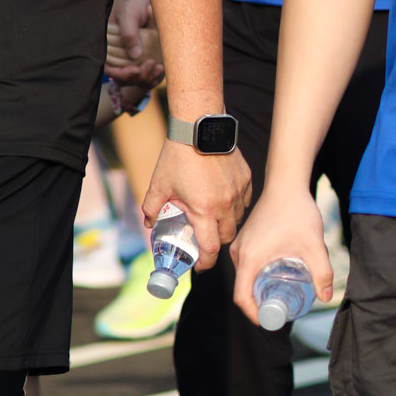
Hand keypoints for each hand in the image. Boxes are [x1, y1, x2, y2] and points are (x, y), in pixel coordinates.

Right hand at [107, 0, 159, 84]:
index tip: (134, 71)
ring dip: (147, 76)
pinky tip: (162, 67)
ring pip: (139, 76)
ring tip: (157, 67)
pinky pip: (149, 69)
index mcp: (110, 43)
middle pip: (126, 76)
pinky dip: (155, 72)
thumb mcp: (129, 13)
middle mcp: (122, 50)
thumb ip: (129, 33)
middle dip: (137, 76)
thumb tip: (134, 55)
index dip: (120, 74)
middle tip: (150, 66)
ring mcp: (135, 53)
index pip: (111, 68)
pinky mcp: (148, 52)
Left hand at [140, 140, 251, 266]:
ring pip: (238, 220)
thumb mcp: (159, 184)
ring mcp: (238, 192)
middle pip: (227, 237)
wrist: (200, 129)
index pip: (211, 248)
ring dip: (227, 224)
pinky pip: (245, 201)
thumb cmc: (179, 156)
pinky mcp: (246, 179)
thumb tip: (148, 222)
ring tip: (214, 218)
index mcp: (204, 210)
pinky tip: (225, 200)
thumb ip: (151, 207)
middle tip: (205, 239)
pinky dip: (236, 206)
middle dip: (216, 243)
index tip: (200, 266)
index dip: (206, 262)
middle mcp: (225, 205)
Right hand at [231, 183, 334, 326]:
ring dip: (260, 289)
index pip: (242, 297)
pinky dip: (258, 276)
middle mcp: (239, 253)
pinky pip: (247, 266)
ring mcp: (240, 246)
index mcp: (249, 258)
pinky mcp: (244, 240)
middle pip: (243, 289)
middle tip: (283, 309)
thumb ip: (322, 272)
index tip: (271, 319)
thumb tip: (326, 297)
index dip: (254, 314)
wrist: (286, 184)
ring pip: (245, 278)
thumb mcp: (314, 245)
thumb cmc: (297, 211)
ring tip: (282, 294)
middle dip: (261, 304)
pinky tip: (277, 276)